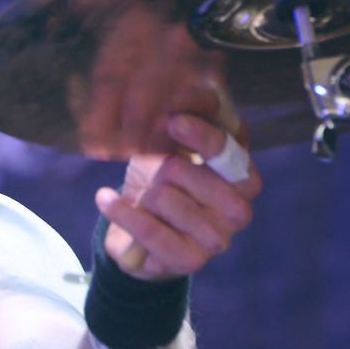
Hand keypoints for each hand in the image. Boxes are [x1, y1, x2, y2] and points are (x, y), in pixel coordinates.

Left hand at [95, 110, 260, 281]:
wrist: (140, 233)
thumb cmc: (163, 182)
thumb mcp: (175, 146)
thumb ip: (189, 118)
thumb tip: (193, 88)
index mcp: (244, 175)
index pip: (227, 150)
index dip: (200, 135)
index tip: (171, 121)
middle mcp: (240, 209)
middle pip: (187, 172)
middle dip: (158, 168)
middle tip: (153, 174)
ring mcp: (218, 239)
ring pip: (162, 198)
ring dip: (141, 193)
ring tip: (143, 196)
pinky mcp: (190, 261)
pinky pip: (147, 228)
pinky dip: (120, 211)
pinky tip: (105, 199)